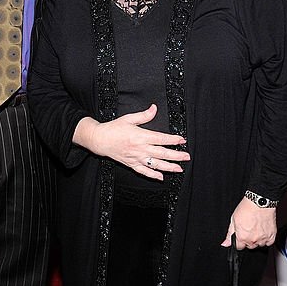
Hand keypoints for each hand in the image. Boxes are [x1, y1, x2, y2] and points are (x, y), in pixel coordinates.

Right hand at [73, 104, 189, 178]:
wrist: (99, 140)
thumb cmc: (113, 129)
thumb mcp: (129, 118)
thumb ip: (144, 115)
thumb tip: (154, 108)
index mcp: (141, 136)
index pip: (161, 139)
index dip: (173, 140)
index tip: (182, 140)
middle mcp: (140, 149)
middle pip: (162, 153)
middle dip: (176, 155)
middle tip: (186, 156)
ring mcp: (136, 158)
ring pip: (155, 165)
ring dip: (168, 167)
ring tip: (179, 168)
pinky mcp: (131, 164)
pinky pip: (144, 172)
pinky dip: (153, 175)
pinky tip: (161, 177)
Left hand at [221, 197, 276, 248]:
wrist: (260, 202)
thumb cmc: (247, 208)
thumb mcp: (233, 220)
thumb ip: (229, 234)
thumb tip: (225, 243)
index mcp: (242, 237)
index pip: (239, 247)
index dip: (238, 242)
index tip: (240, 236)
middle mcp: (252, 240)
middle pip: (249, 246)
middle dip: (248, 240)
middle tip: (249, 229)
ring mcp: (263, 238)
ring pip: (259, 245)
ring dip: (257, 240)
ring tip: (256, 229)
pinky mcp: (272, 236)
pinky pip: (269, 243)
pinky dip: (266, 239)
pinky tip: (263, 231)